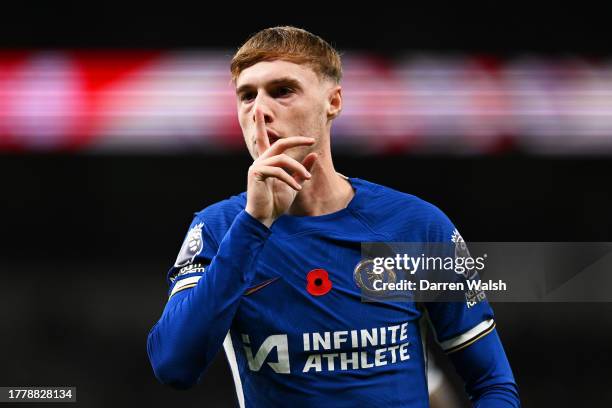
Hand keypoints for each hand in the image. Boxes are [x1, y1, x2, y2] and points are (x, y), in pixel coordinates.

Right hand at [245, 109, 317, 226]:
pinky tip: (297, 188)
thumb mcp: (294, 183)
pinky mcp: (256, 174)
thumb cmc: (276, 202)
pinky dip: (289, 179)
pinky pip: (277, 171)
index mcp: (268, 161)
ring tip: (306, 179)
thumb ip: (302, 169)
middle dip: (295, 140)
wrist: (264, 217)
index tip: (272, 116)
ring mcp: (257, 166)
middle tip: (311, 140)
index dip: (265, 125)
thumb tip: (314, 154)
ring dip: (297, 168)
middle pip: (279, 143)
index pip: (266, 139)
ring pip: (282, 159)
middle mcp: (261, 161)